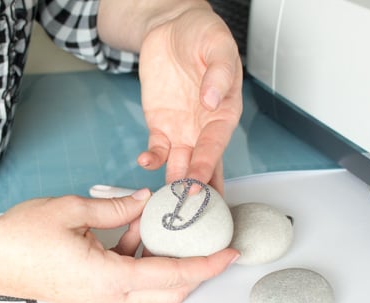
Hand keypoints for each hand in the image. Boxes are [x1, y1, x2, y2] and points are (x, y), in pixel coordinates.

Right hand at [0, 190, 238, 302]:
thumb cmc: (20, 238)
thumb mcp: (70, 211)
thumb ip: (116, 207)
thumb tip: (145, 202)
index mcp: (109, 279)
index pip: (173, 275)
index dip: (206, 265)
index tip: (231, 252)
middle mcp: (110, 298)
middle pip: (170, 292)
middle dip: (196, 269)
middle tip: (210, 240)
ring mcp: (100, 301)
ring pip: (152, 288)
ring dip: (164, 259)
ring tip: (165, 224)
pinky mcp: (92, 295)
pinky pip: (130, 281)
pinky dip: (141, 258)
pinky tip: (134, 228)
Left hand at [137, 5, 242, 193]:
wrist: (171, 28)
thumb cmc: (201, 35)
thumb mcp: (217, 45)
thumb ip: (219, 72)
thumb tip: (212, 99)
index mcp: (224, 113)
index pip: (215, 146)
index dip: (206, 166)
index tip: (197, 184)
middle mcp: (203, 127)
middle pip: (201, 164)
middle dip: (193, 187)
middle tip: (183, 208)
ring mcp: (181, 130)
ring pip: (179, 165)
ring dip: (172, 183)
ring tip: (163, 200)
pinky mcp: (160, 126)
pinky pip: (157, 150)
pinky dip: (152, 159)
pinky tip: (146, 162)